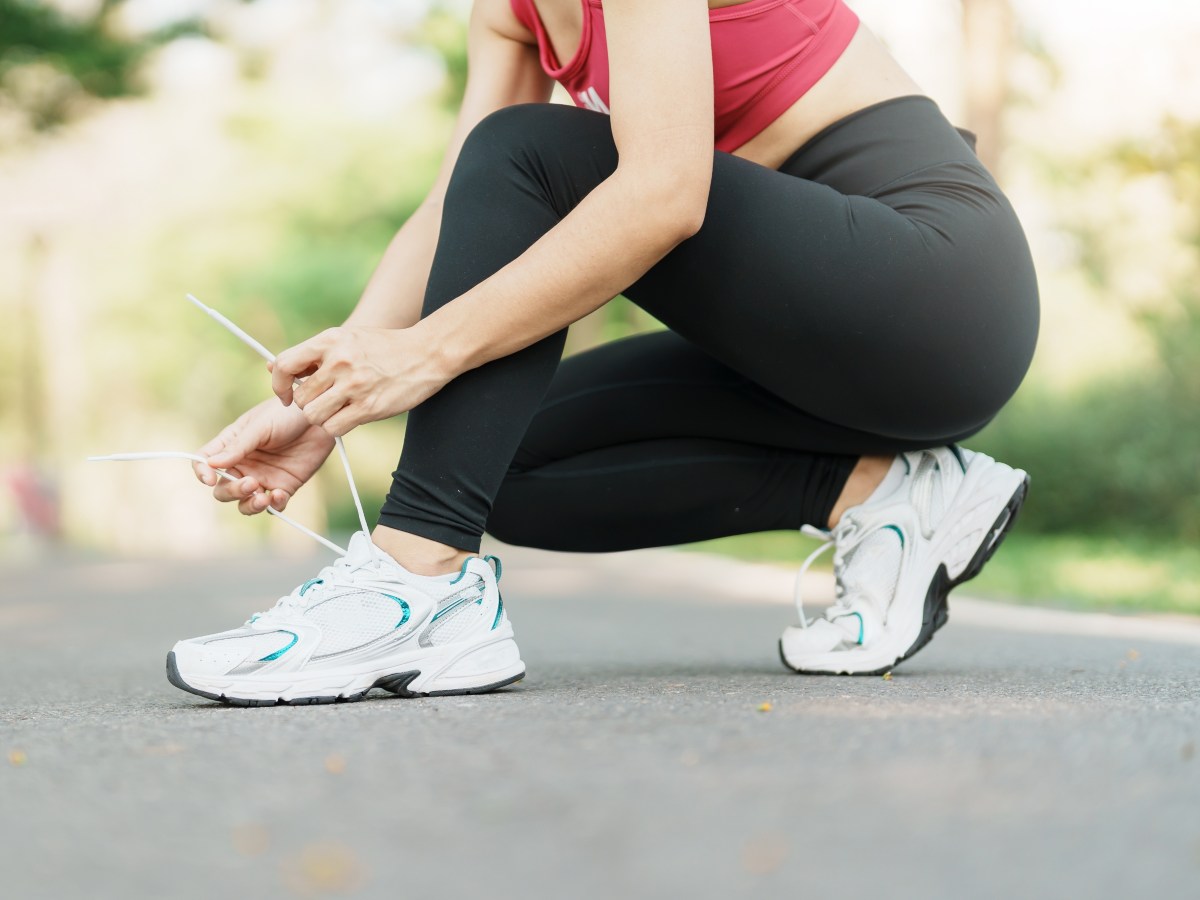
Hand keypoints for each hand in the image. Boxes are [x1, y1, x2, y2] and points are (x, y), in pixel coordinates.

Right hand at [192, 400, 335, 514]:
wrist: (320, 417)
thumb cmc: (286, 413)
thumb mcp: (260, 426)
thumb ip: (238, 447)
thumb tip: (211, 465)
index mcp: (231, 446)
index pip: (205, 462)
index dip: (202, 473)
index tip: (210, 479)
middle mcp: (243, 465)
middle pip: (224, 489)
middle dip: (232, 492)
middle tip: (250, 483)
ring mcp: (263, 477)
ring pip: (246, 503)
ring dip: (250, 505)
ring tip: (262, 497)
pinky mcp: (284, 486)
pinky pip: (274, 505)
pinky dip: (274, 505)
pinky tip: (279, 494)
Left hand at [270, 325, 453, 435]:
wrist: (427, 353)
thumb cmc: (384, 348)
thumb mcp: (347, 339)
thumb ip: (313, 354)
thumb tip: (271, 366)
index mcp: (331, 340)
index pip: (285, 365)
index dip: (280, 384)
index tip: (287, 394)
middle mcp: (339, 361)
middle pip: (300, 397)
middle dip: (308, 404)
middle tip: (325, 401)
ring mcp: (354, 385)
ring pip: (313, 415)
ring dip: (322, 417)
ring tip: (338, 409)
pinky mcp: (368, 407)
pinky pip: (333, 428)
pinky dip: (337, 426)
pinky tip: (351, 416)